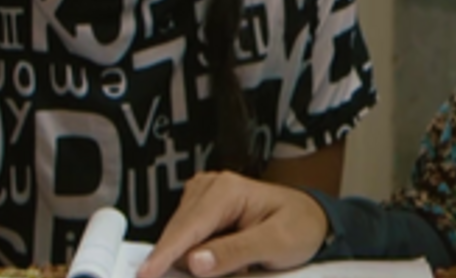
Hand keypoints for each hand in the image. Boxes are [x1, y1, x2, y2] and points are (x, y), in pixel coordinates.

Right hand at [135, 172, 328, 277]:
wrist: (309, 219)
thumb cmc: (299, 226)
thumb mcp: (276, 243)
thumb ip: (236, 252)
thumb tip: (195, 263)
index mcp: (227, 190)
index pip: (188, 228)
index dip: (165, 254)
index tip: (145, 275)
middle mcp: (209, 187)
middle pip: (178, 234)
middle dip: (182, 263)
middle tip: (231, 270)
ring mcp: (201, 197)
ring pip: (180, 240)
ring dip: (194, 261)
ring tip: (236, 264)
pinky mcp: (199, 211)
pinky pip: (186, 241)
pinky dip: (197, 256)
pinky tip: (220, 260)